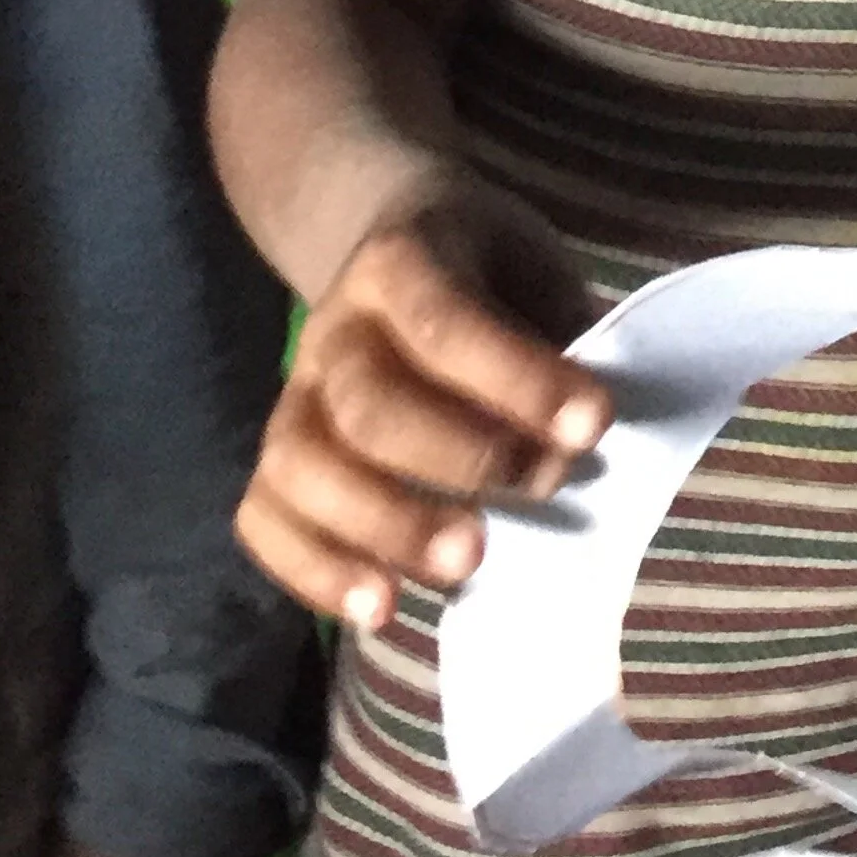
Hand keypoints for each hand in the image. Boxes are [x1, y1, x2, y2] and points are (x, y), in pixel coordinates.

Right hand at [234, 174, 611, 632]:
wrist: (403, 249)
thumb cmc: (492, 279)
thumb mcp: (536, 277)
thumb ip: (561, 344)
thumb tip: (577, 441)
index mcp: (401, 260)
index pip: (445, 320)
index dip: (517, 377)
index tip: (594, 424)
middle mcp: (333, 327)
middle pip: (367, 403)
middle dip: (457, 459)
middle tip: (541, 491)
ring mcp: (292, 394)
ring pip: (301, 467)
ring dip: (385, 526)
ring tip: (465, 569)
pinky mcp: (273, 460)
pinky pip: (262, 520)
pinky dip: (315, 571)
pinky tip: (384, 608)